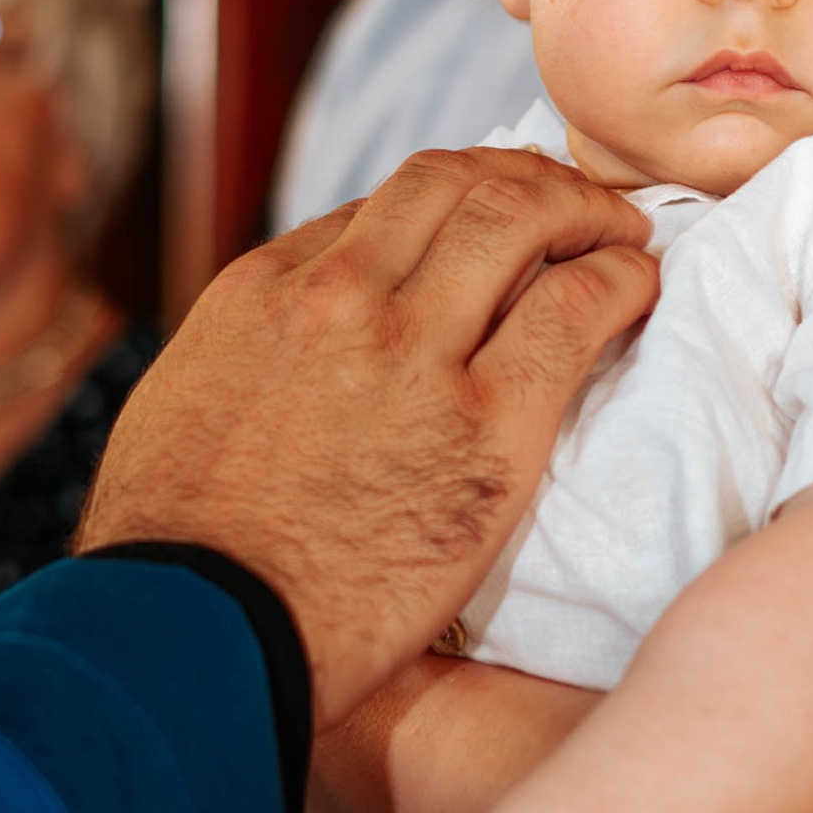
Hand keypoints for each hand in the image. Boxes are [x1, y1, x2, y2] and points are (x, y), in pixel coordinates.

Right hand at [78, 149, 655, 727]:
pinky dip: (620, 278)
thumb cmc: (174, 553)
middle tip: (572, 204)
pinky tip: (638, 285)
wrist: (191, 633)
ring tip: (619, 231)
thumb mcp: (184, 409)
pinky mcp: (486, 427)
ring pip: (520, 219)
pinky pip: (575, 312)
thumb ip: (254, 359)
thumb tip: (295, 354)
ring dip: (585, 209)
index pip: (381, 209)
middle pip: (456, 184)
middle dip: (527, 178)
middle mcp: (341, 297)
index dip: (453, 205)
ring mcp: (414, 354)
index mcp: (265, 291)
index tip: (490, 227)